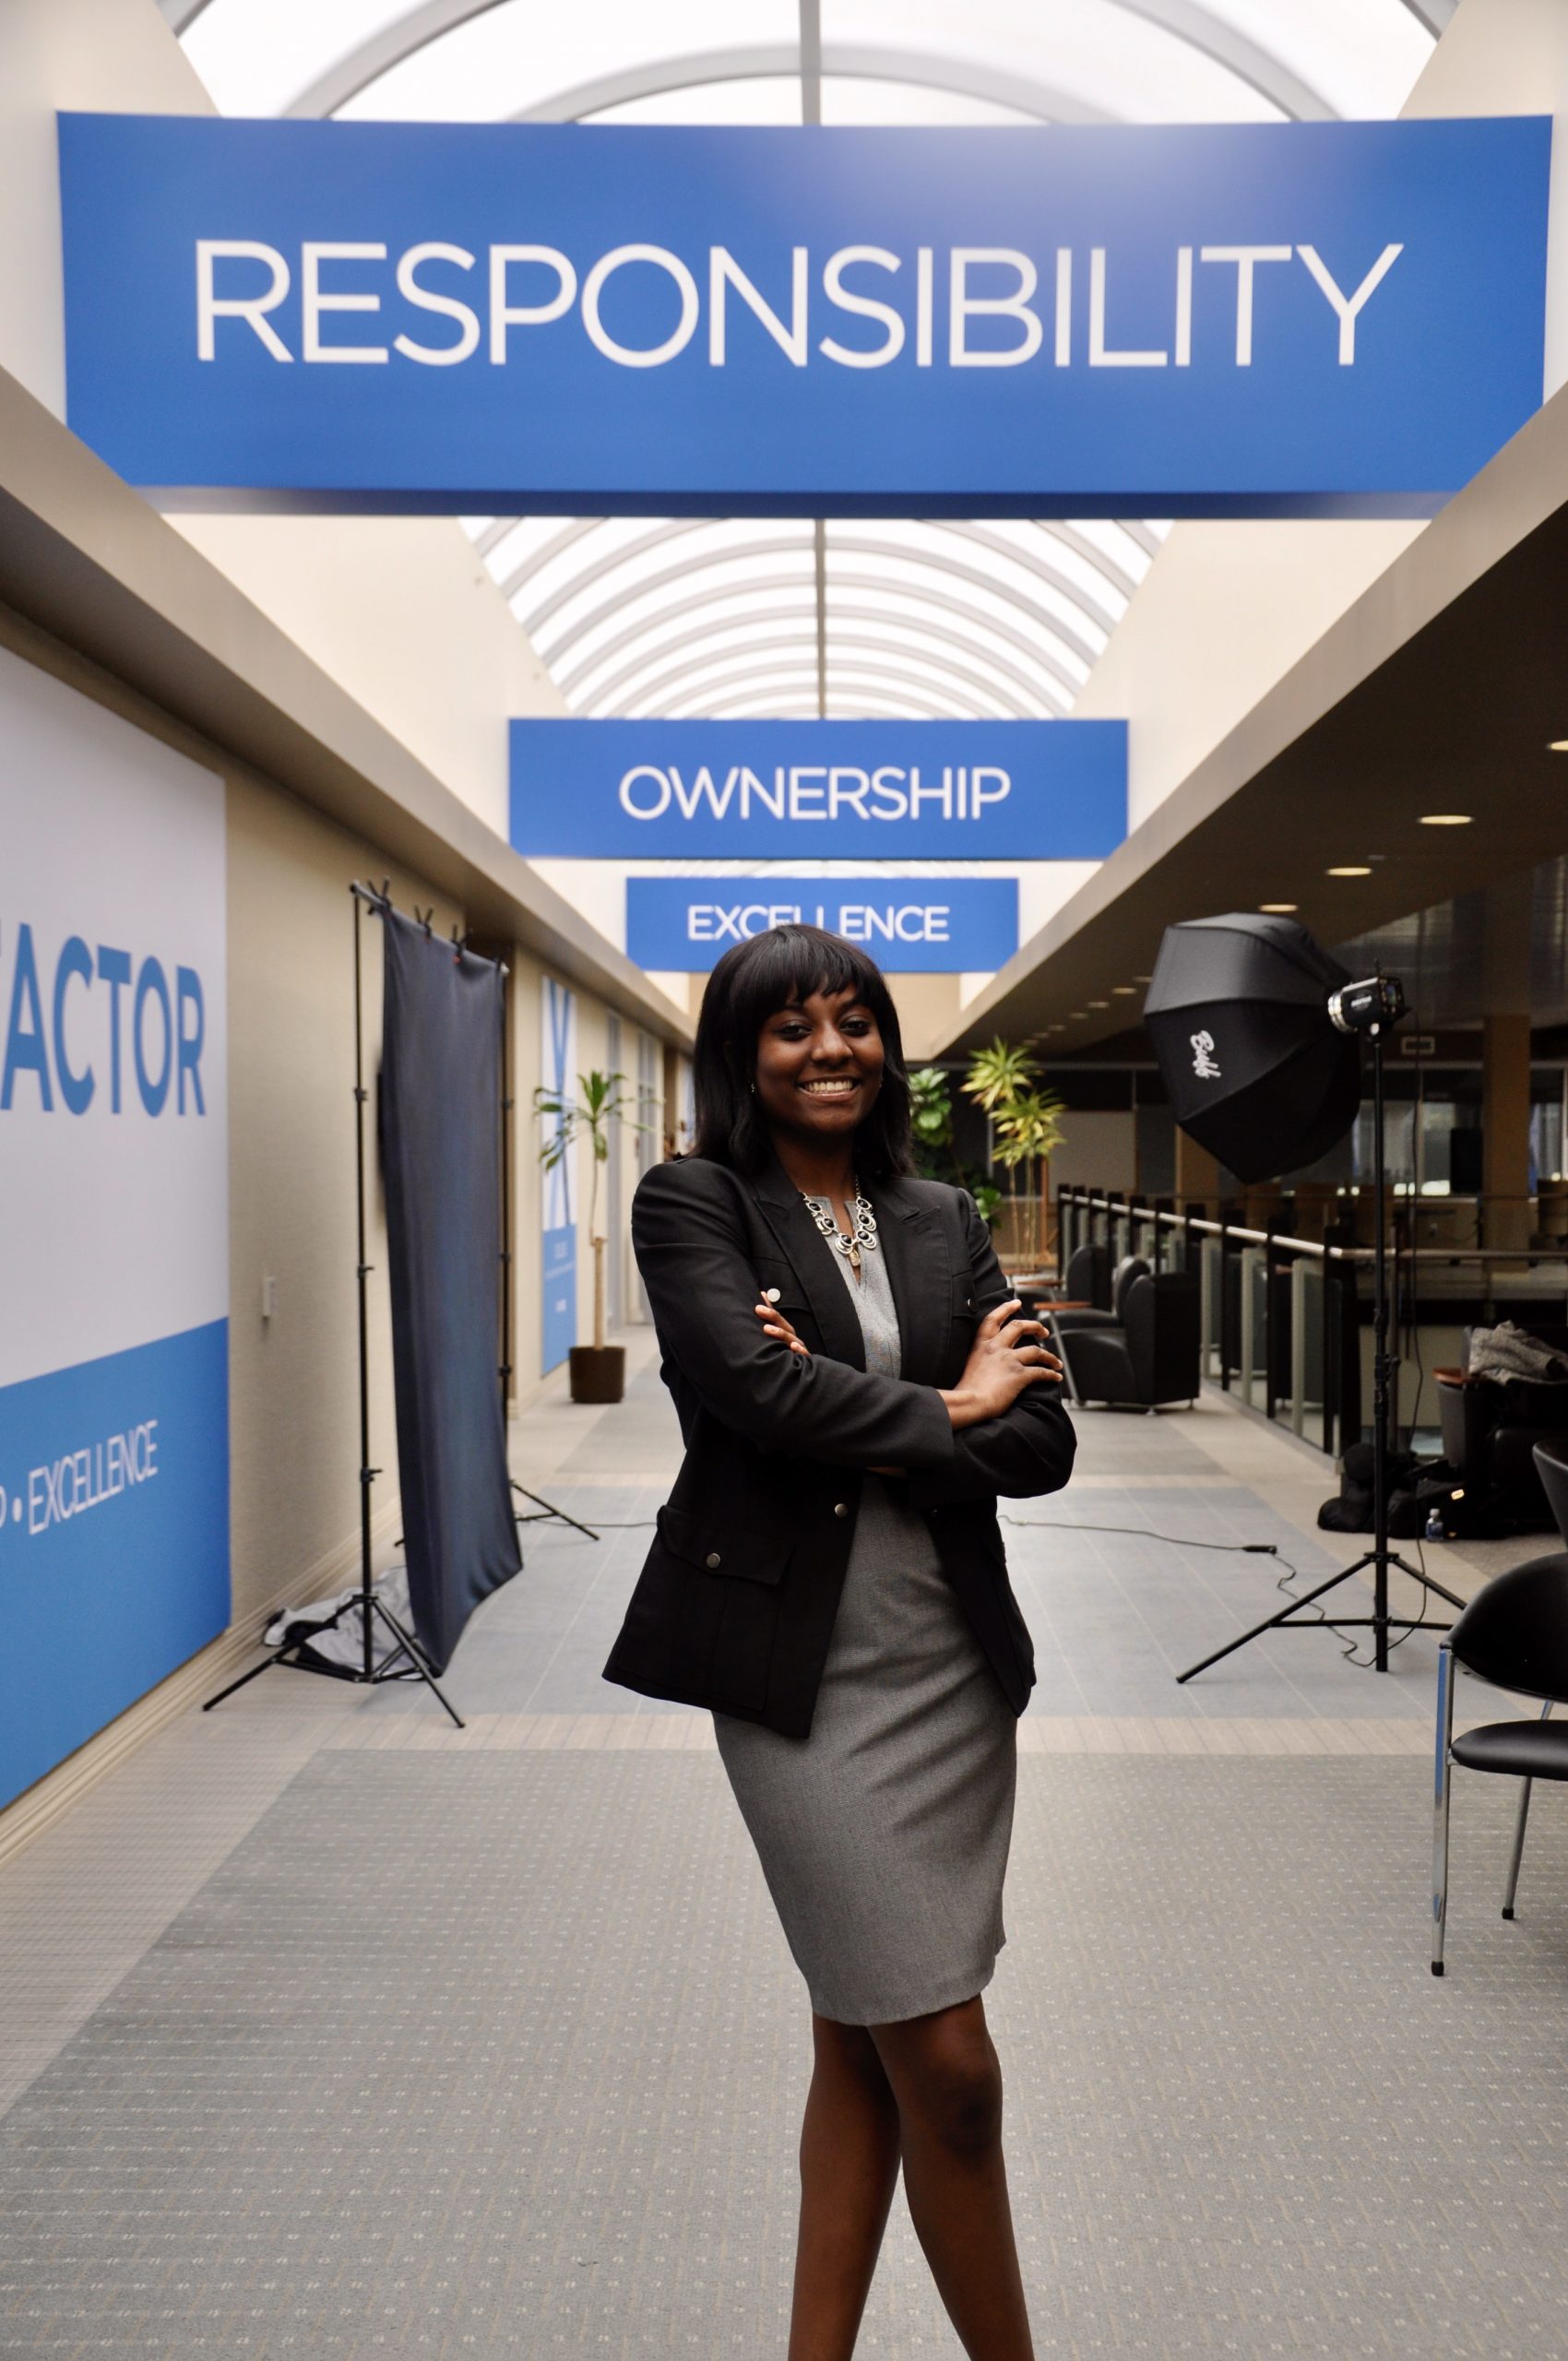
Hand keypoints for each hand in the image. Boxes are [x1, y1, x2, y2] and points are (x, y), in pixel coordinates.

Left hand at [754, 1294, 809, 1357]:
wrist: (799, 1375)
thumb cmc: (785, 1353)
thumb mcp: (777, 1336)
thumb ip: (770, 1318)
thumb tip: (762, 1295)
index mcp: (787, 1333)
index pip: (777, 1319)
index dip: (768, 1310)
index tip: (757, 1303)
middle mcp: (793, 1339)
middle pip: (784, 1326)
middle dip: (772, 1317)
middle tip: (758, 1309)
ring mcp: (799, 1349)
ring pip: (791, 1339)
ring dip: (780, 1333)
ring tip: (767, 1328)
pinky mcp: (804, 1361)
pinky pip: (803, 1355)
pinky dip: (800, 1351)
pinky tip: (793, 1346)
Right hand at [940, 1298, 1061, 1428]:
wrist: (969, 1403)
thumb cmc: (965, 1390)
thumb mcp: (968, 1365)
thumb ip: (978, 1358)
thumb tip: (986, 1362)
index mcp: (981, 1344)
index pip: (994, 1319)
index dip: (1006, 1308)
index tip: (1017, 1302)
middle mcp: (996, 1347)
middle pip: (1019, 1327)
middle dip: (1035, 1326)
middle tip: (1044, 1331)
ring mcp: (1008, 1360)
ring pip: (1036, 1351)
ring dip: (1049, 1356)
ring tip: (1056, 1362)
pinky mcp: (1019, 1375)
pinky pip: (1041, 1372)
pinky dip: (1051, 1374)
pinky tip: (1057, 1377)